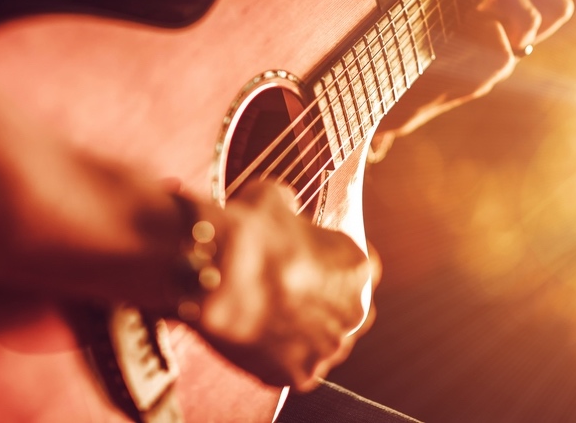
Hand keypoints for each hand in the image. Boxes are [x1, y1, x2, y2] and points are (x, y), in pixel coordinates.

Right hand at [195, 181, 375, 390]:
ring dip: (299, 331)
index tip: (303, 260)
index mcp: (359, 266)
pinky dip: (275, 355)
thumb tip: (285, 209)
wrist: (216, 275)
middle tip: (283, 291)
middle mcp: (355, 311)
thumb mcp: (273, 198)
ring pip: (319, 342)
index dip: (325, 263)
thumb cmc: (248, 231)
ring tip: (264, 315)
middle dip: (318, 302)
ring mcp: (328, 348)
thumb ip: (289, 210)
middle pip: (342, 309)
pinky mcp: (300, 376)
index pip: (354, 267)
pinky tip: (252, 336)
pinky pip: (292, 366)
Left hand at [376, 0, 573, 137]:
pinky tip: (447, 9)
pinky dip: (473, 16)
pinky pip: (498, 42)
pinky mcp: (485, 76)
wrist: (375, 86)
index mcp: (501, 20)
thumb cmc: (399, 36)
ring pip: (534, 18)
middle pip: (557, 5)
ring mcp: (500, 62)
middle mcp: (509, 43)